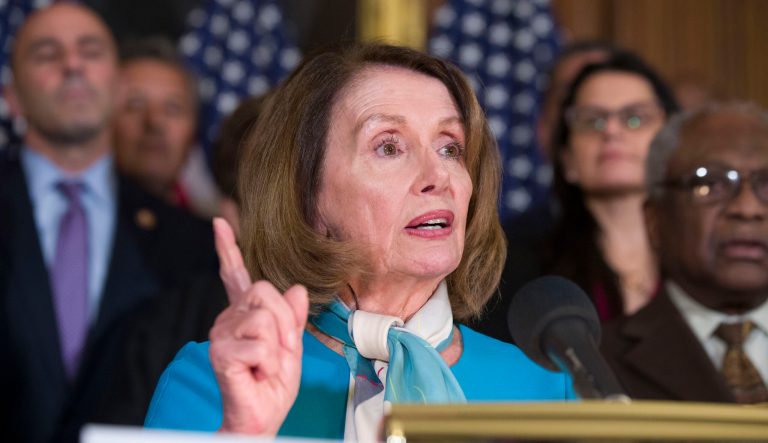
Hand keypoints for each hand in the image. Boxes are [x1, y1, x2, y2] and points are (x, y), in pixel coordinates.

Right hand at [209, 218, 308, 434]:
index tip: (220, 221)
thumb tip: (297, 289)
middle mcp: (228, 318)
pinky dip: (269, 364)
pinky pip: (260, 344)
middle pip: (267, 292)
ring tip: (266, 365)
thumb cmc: (273, 385)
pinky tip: (257, 374)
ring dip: (278, 347)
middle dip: (286, 322)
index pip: (235, 275)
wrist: (262, 416)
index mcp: (245, 314)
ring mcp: (221, 333)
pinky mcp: (220, 351)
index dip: (227, 247)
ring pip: (266, 317)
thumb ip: (293, 317)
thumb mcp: (293, 346)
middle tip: (280, 351)